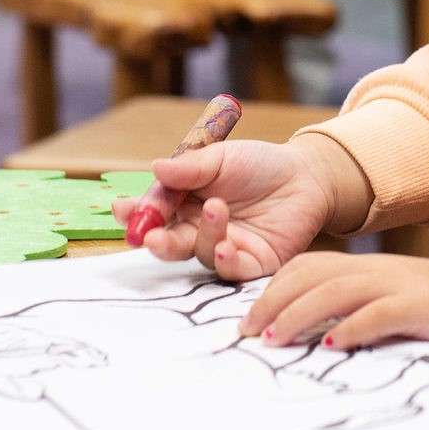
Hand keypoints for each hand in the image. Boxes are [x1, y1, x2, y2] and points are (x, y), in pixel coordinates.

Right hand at [109, 135, 368, 278]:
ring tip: (217, 208)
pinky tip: (226, 245)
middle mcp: (198, 230)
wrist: (307, 176)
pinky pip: (231, 271)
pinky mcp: (251, 264)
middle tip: (148, 236)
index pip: (154, 212)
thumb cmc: (260, 164)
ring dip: (203, 235)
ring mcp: (223, 248)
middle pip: (168, 242)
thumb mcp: (222, 158)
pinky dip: (225, 260)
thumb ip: (190, 168)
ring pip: (198, 254)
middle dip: (155, 240)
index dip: (136, 213)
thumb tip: (156, 168)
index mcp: (184, 203)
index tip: (122, 209)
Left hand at [242, 254, 428, 352]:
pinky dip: (353, 328)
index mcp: (359, 267)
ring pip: (336, 292)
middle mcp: (372, 271)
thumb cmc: (424, 307)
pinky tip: (332, 345)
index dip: (271, 290)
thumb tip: (288, 333)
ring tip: (275, 341)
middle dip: (273, 304)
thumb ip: (342, 307)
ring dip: (300, 315)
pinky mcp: (419, 307)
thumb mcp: (378, 298)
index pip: (304, 267)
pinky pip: (380, 313)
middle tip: (248, 335)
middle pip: (311, 277)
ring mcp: (396, 286)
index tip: (246, 321)